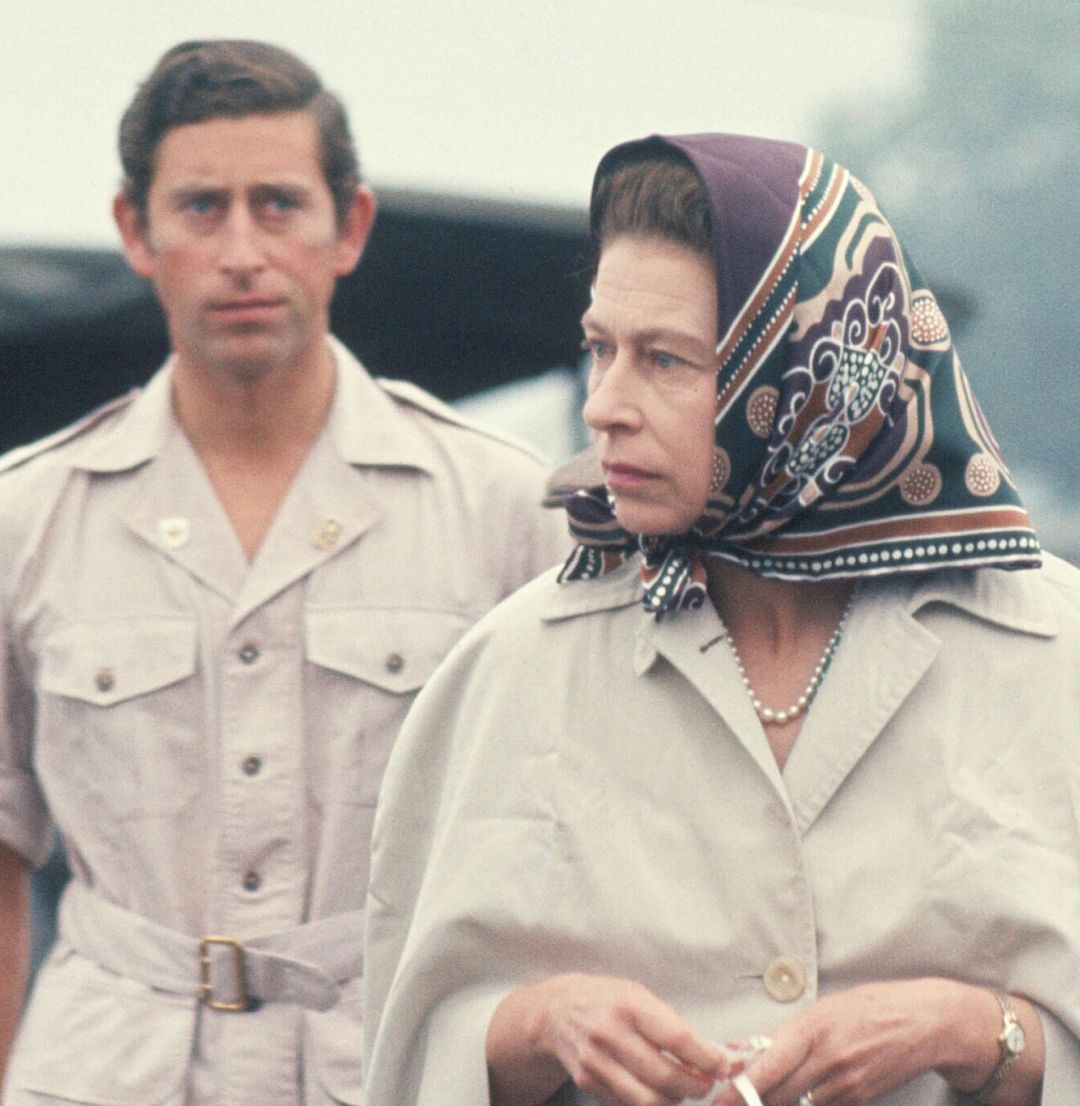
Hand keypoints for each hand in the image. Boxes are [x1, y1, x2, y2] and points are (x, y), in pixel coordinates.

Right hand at [487, 972, 730, 1105]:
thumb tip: (713, 1055)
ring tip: (684, 1088)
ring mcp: (598, 1063)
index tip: (727, 1065)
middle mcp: (611, 1035)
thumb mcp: (639, 996)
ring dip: (676, 1100)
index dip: (709, 1058)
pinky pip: (629, 1105)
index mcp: (630, 1005)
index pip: (678, 1039)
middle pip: (666, 1079)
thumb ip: (671, 1026)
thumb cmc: (607, 999)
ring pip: (649, 1101)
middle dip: (697, 1087)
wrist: (556, 1010)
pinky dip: (650, 1103)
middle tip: (709, 1083)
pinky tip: (658, 1091)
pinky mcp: (589, 1083)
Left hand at [712, 979, 982, 1105]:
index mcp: (813, 1029)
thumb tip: (739, 1046)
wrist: (923, 1022)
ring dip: (776, 1103)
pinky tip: (798, 1096)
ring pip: (799, 1105)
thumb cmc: (868, 1007)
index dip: (740, 1087)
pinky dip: (806, 1104)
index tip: (718, 1099)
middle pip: (779, 1093)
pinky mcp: (860, 1099)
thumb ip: (779, 1033)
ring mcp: (846, 1084)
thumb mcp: (822, 1009)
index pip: (768, 1065)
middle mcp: (828, 1059)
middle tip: (727, 1103)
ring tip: (760, 1098)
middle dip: (752, 1101)